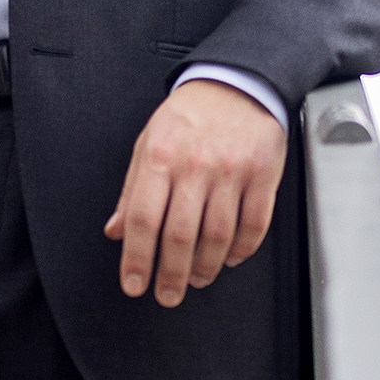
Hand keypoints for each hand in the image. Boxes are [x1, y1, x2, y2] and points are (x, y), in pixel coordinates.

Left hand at [104, 80, 287, 307]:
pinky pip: (254, 224)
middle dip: (170, 275)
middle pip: (180, 235)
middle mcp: (195, 165)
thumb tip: (116, 233)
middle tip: (166, 295)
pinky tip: (230, 259)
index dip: (136, 258)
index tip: (134, 284)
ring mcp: (232, 171)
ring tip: (196, 279)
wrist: (237, 83)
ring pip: (218, 236)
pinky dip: (242, 250)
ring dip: (205, 268)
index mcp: (160, 157)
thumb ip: (131, 191)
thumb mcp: (147, 144)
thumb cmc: (188, 117)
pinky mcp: (263, 175)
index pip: (142, 218)